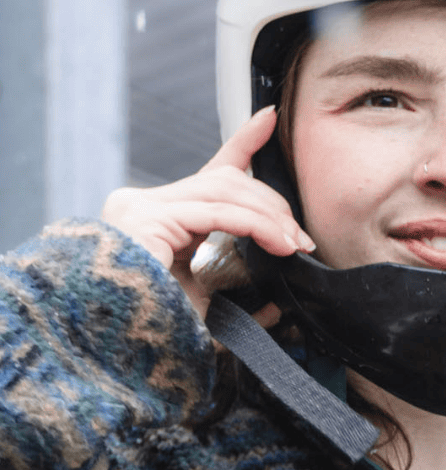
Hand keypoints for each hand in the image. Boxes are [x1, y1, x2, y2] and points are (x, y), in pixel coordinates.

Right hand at [101, 107, 314, 319]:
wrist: (118, 351)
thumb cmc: (154, 331)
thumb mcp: (205, 305)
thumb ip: (235, 297)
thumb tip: (276, 306)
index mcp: (159, 219)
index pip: (209, 173)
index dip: (244, 142)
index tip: (269, 118)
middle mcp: (143, 205)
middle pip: (224, 182)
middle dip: (271, 203)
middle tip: (302, 238)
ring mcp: (140, 208)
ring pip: (223, 190)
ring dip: (269, 216)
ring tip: (294, 244)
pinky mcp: (147, 219)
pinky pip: (216, 212)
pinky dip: (255, 225)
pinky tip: (278, 243)